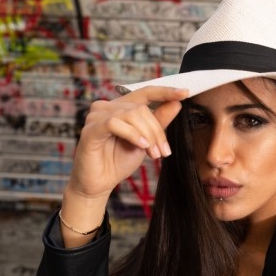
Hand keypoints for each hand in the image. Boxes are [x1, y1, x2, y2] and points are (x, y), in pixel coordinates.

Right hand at [68, 85, 188, 200]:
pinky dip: (132, 134)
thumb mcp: (145, 142)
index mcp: (121, 107)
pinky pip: (114, 123)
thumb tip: (176, 104)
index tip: (185, 92)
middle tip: (163, 152)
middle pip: (141, 108)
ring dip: (147, 135)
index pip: (145, 92)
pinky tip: (141, 145)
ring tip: (154, 154)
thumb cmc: (118, 162)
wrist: (100, 184)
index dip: (165, 91)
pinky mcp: (90, 129)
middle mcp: (107, 107)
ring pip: (130, 114)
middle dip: (157, 130)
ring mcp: (96, 116)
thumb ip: (158, 122)